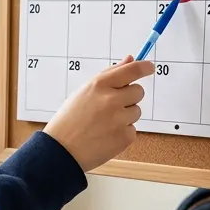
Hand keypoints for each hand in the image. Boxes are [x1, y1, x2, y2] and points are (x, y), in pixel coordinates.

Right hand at [44, 55, 153, 170]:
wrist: (61, 150)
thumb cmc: (70, 120)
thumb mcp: (84, 92)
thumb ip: (109, 75)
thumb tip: (130, 59)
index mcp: (99, 85)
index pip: (132, 70)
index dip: (144, 67)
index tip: (149, 67)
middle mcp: (111, 100)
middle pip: (138, 91)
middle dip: (129, 97)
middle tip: (111, 107)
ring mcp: (119, 119)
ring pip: (136, 111)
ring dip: (125, 116)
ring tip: (103, 124)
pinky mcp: (124, 137)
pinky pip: (132, 129)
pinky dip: (121, 133)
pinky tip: (105, 136)